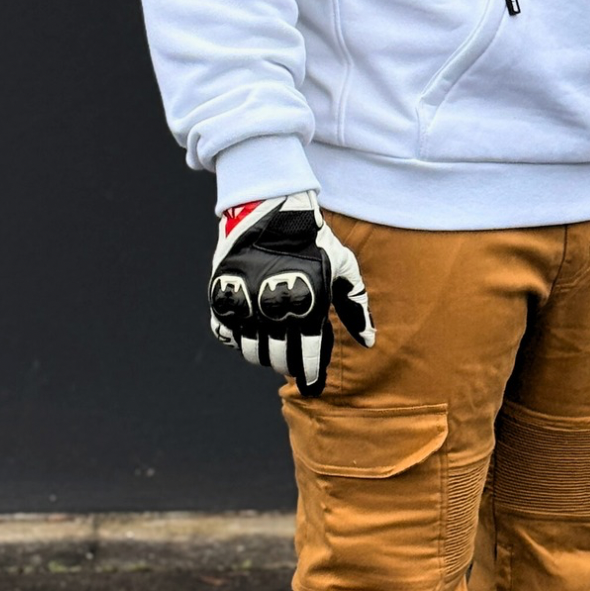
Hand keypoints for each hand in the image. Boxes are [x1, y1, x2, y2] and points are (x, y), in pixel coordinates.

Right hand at [208, 192, 374, 396]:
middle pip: (278, 359)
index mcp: (306, 305)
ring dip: (263, 355)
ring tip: (272, 347)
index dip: (310, 376)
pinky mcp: (221, 295)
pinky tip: (250, 332)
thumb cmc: (313, 239)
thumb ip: (356, 306)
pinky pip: (225, 334)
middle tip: (292, 362)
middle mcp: (273, 308)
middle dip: (287, 365)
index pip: (306, 357)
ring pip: (251, 352)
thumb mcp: (343, 267)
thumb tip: (368, 342)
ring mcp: (245, 303)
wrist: (269, 205)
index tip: (311, 385)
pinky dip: (237, 339)